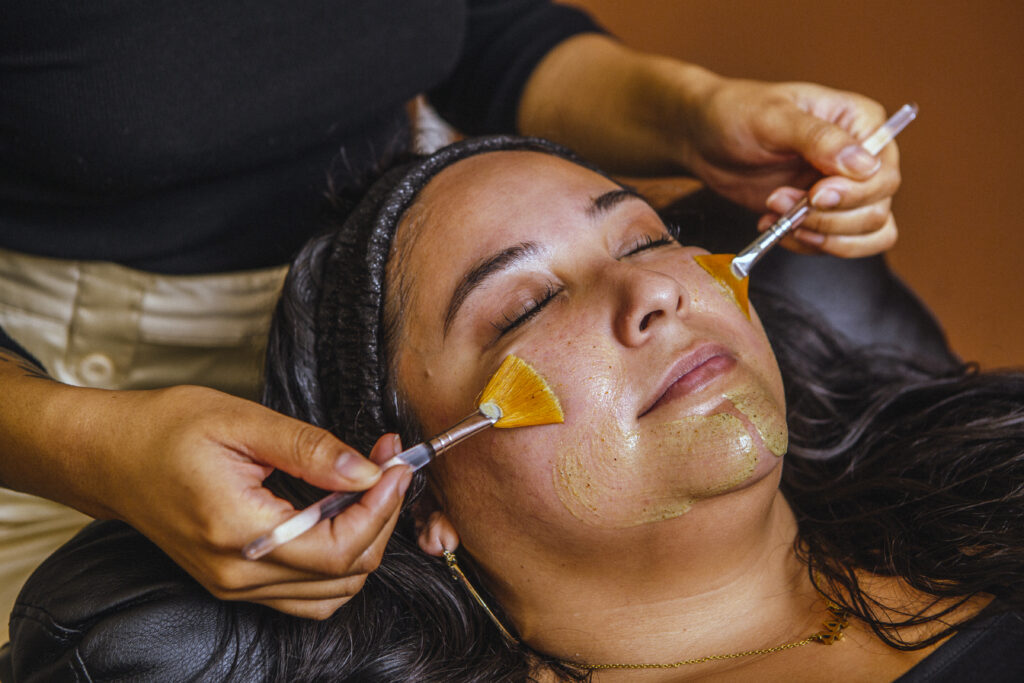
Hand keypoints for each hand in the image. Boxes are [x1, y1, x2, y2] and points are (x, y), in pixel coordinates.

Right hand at [96, 385, 410, 618]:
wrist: (109, 456)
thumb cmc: (164, 431)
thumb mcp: (242, 421)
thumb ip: (309, 450)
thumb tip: (367, 471)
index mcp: (239, 532)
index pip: (340, 547)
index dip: (382, 508)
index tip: (397, 465)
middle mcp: (238, 573)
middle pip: (346, 574)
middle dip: (381, 518)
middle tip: (388, 466)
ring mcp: (235, 586)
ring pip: (332, 593)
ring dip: (364, 542)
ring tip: (368, 489)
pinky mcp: (235, 583)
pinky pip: (306, 594)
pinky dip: (337, 562)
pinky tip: (338, 516)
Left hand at [679, 78, 900, 257]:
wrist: (704, 138)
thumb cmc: (738, 114)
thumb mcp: (775, 118)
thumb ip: (819, 139)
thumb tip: (865, 165)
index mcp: (862, 123)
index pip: (883, 173)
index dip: (854, 193)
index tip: (815, 195)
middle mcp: (862, 157)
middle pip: (877, 208)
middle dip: (829, 217)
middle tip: (781, 202)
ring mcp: (844, 189)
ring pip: (867, 232)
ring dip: (821, 235)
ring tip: (778, 218)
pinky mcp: (823, 213)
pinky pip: (838, 244)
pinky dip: (807, 244)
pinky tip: (774, 227)